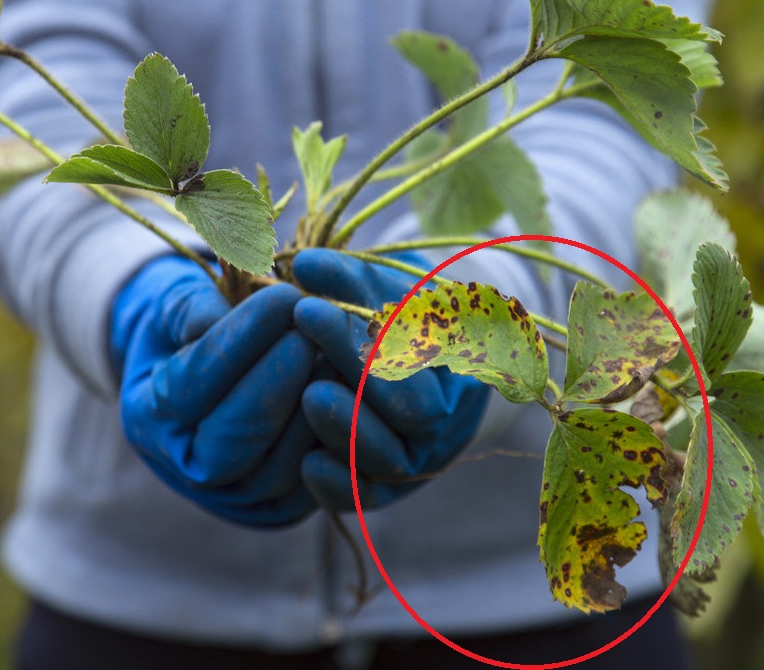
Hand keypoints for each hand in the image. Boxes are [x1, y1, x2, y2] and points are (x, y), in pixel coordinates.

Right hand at [111, 255, 318, 527]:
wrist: (205, 373)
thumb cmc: (190, 327)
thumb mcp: (175, 305)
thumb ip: (191, 307)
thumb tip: (216, 317)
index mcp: (147, 418)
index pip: (190, 387)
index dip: (238, 342)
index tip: (282, 296)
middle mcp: (186, 469)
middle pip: (235, 439)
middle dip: (279, 379)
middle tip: (313, 328)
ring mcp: (236, 498)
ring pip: (281, 467)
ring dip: (314, 407)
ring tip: (335, 351)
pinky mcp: (283, 506)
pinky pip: (315, 480)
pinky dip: (336, 435)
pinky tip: (349, 385)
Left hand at [291, 249, 489, 510]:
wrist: (406, 370)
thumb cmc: (392, 321)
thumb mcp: (377, 290)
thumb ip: (345, 278)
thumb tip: (305, 264)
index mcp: (459, 362)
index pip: (426, 352)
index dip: (369, 331)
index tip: (309, 303)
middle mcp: (444, 418)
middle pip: (413, 410)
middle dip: (355, 369)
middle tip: (304, 331)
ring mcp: (417, 458)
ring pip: (391, 459)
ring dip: (345, 427)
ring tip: (308, 393)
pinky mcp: (386, 489)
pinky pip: (367, 498)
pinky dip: (338, 484)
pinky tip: (305, 462)